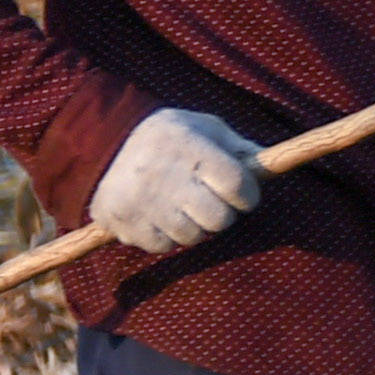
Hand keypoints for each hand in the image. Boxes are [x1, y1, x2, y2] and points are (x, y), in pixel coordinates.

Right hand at [93, 108, 269, 254]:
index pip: (236, 184)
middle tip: (213, 202)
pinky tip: (160, 215)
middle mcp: (164, 175)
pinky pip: (163, 246)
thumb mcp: (204, 127)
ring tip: (184, 206)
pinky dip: (168, 236)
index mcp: (189, 146)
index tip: (245, 196)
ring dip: (196, 227)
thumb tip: (269, 165)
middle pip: (218, 219)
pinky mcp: (123, 223)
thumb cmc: (170, 137)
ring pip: (193, 237)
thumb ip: (237, 147)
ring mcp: (141, 202)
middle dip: (224, 214)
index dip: (248, 196)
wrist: (105, 144)